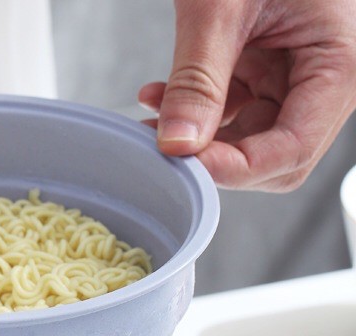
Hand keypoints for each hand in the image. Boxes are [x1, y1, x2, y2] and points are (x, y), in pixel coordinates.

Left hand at [139, 0, 355, 190]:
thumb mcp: (220, 6)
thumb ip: (199, 78)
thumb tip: (176, 144)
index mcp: (341, 62)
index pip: (293, 150)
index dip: (238, 168)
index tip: (184, 166)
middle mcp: (326, 76)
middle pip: (275, 156)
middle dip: (218, 158)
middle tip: (166, 151)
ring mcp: (296, 72)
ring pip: (248, 137)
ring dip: (197, 137)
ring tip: (150, 117)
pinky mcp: (268, 64)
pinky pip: (232, 108)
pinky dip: (195, 110)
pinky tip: (157, 95)